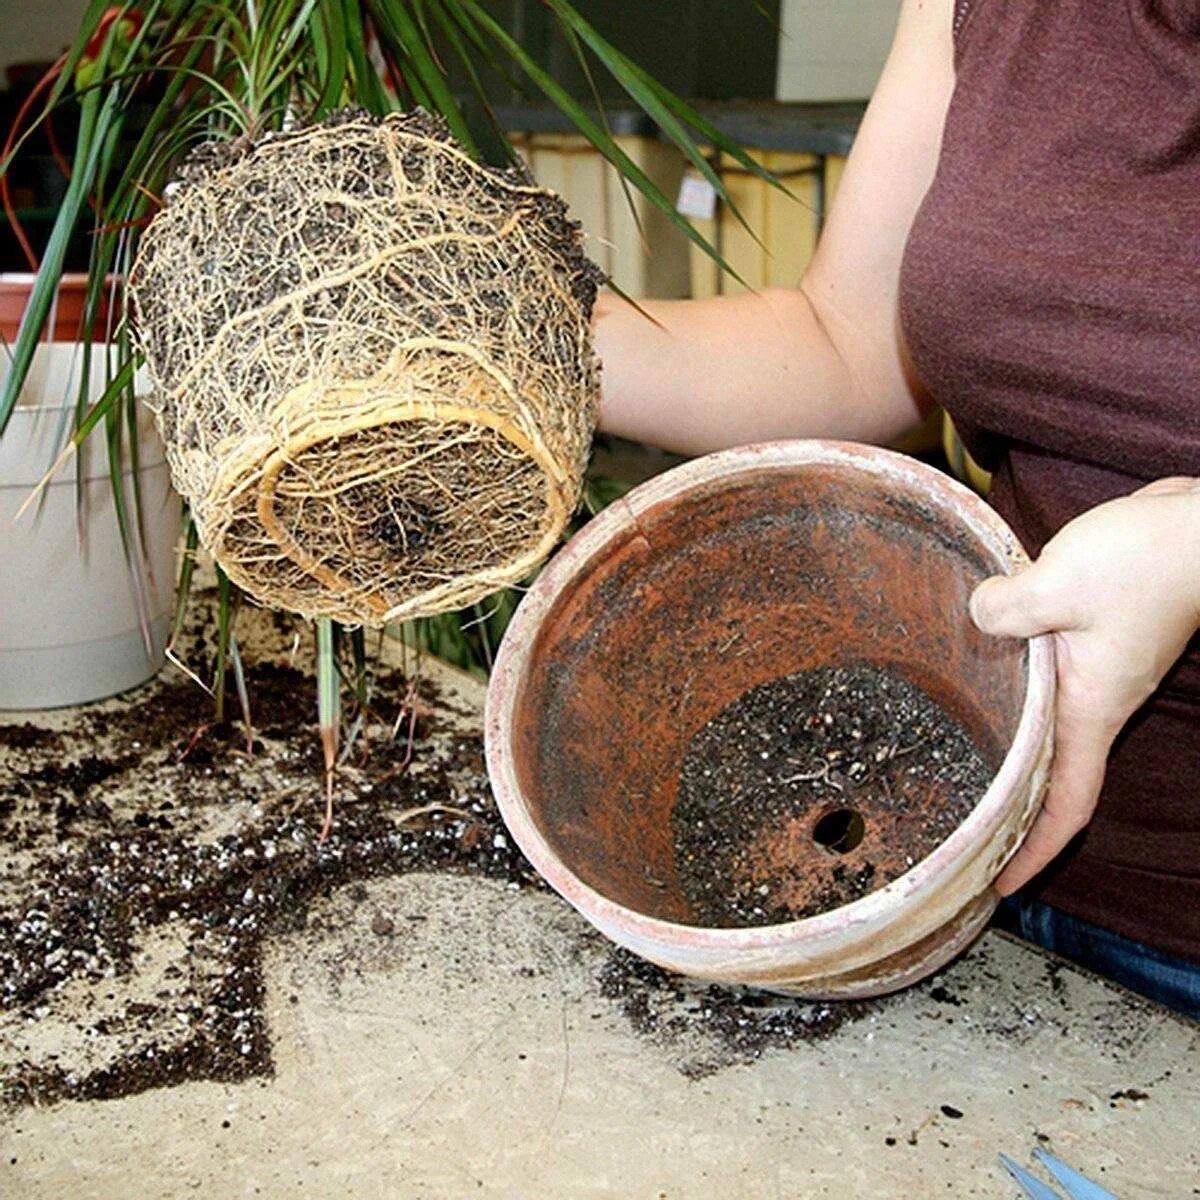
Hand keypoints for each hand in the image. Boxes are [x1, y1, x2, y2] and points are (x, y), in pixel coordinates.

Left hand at [969, 477, 1199, 894]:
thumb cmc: (1148, 561)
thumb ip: (1005, 611)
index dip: (1034, 851)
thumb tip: (977, 617)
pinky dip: (1015, 691)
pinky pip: (1045, 677)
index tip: (999, 885)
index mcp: (1090, 707)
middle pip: (1050, 774)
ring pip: (1044, 725)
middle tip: (962, 831)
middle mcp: (1094, 699)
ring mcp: (1095, 668)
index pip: (1066, 802)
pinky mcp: (1089, 635)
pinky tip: (978, 672)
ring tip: (956, 762)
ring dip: (1009, 748)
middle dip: (1013, 810)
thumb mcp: (1061, 585)